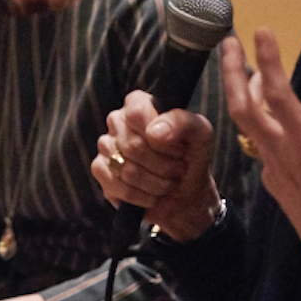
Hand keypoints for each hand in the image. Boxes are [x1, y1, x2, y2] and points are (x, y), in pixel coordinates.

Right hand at [90, 90, 222, 242]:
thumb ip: (183, 122)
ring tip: (168, 184)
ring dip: (156, 184)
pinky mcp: (100, 170)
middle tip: (177, 171)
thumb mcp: (200, 135)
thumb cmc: (191, 159)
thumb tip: (154, 133)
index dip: (161, 139)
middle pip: (133, 146)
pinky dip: (142, 197)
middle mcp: (117, 120)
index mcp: (139, 103)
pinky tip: (152, 195)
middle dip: (163, 166)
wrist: (184, 194)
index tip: (179, 150)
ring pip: (127, 170)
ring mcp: (105, 145)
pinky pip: (117, 186)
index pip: (137, 113)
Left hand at [222, 32, 300, 300]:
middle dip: (233, 72)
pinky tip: (288, 111)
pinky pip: (263, 142)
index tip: (261, 32)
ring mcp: (275, 171)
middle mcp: (285, 158)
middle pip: (244, 109)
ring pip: (250, 125)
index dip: (269, 62)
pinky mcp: (274, 182)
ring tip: (253, 65)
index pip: (281, 98)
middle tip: (228, 40)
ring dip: (248, 93)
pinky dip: (267, 119)